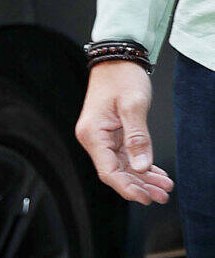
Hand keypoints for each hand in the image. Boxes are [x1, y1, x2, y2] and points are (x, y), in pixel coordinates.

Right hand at [74, 60, 173, 204]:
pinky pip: (125, 156)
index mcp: (93, 134)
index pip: (109, 171)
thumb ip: (137, 138)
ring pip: (123, 166)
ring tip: (164, 188)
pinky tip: (156, 174)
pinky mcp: (111, 134)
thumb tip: (141, 166)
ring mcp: (102, 137)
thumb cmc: (122, 78)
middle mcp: (94, 139)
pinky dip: (141, 165)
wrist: (117, 59)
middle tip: (162, 195)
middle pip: (116, 172)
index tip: (146, 197)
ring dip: (143, 178)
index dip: (128, 187)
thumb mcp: (133, 107)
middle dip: (140, 186)